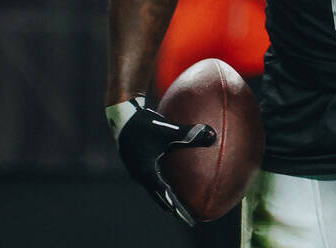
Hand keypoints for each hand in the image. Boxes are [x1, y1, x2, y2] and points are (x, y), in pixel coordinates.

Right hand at [107, 97, 216, 225]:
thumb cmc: (145, 123)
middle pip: (157, 196)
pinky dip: (161, 187)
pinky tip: (170, 183)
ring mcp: (137, 170)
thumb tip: (212, 136)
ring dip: (165, 198)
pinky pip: (151, 179)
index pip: (163, 193)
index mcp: (146, 171)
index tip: (185, 216)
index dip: (175, 204)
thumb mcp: (168, 129)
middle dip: (171, 206)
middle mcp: (140, 174)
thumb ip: (190, 132)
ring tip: (178, 206)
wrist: (123, 117)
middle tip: (186, 217)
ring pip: (153, 189)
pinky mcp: (138, 163)